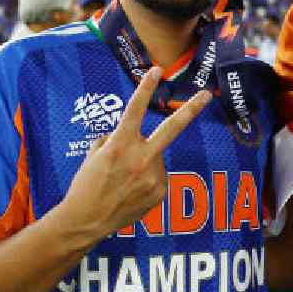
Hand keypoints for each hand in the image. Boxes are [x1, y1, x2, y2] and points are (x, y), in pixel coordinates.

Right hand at [57, 67, 211, 240]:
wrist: (85, 221)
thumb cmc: (86, 185)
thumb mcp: (94, 154)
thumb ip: (116, 139)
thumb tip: (131, 135)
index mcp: (120, 145)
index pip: (135, 110)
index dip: (146, 88)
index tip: (156, 69)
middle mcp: (140, 159)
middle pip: (172, 129)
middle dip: (191, 109)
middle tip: (207, 94)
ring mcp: (153, 177)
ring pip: (156, 156)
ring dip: (145, 159)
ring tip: (125, 179)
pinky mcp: (160, 192)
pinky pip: (158, 176)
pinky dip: (147, 178)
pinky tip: (131, 190)